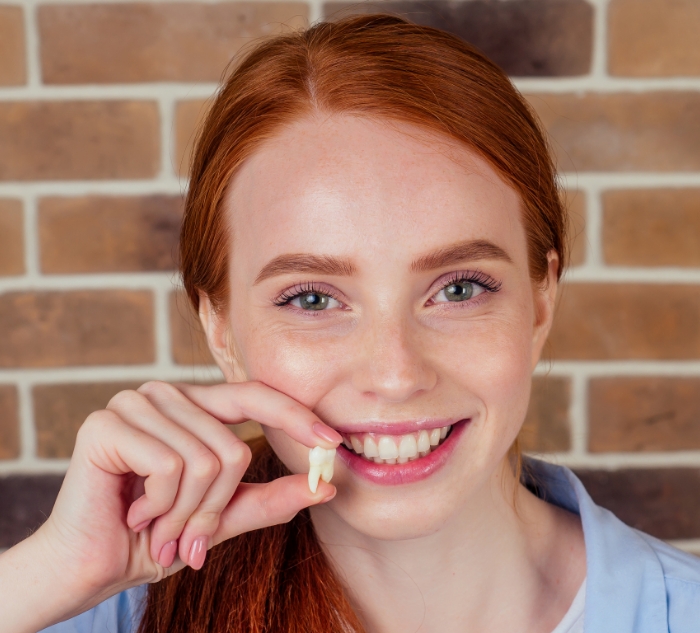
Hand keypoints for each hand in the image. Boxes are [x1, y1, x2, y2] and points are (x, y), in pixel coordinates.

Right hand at [34, 380, 339, 620]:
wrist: (90, 566)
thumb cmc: (155, 537)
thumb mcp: (222, 518)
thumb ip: (269, 498)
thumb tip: (326, 486)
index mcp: (194, 407)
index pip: (256, 396)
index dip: (296, 416)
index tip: (333, 443)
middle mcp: (166, 395)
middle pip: (233, 447)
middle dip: (214, 508)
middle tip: (186, 537)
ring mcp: (135, 403)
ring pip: (205, 460)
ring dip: (185, 514)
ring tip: (156, 526)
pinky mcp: (108, 422)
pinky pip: (170, 465)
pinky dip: (160, 505)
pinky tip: (134, 511)